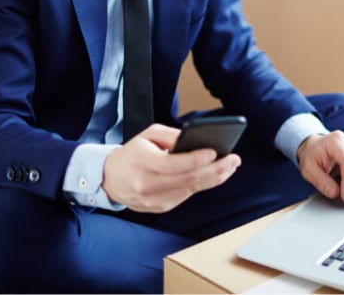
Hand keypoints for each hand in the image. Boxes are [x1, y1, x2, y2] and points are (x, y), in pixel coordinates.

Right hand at [102, 123, 240, 212]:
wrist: (109, 179)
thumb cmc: (131, 154)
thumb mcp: (147, 135)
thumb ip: (171, 135)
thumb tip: (196, 139)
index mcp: (143, 163)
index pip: (175, 164)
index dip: (197, 159)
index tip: (216, 151)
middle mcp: (147, 184)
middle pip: (188, 180)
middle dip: (215, 170)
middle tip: (234, 160)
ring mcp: (154, 200)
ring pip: (190, 190)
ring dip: (214, 179)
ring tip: (229, 167)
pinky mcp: (159, 207)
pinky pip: (185, 196)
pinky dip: (200, 185)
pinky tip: (213, 176)